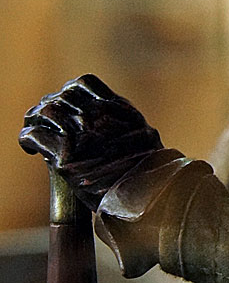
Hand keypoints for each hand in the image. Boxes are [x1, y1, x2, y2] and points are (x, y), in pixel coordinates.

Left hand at [19, 74, 162, 209]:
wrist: (147, 199)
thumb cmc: (147, 173)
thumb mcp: (145, 136)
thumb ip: (125, 119)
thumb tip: (102, 108)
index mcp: (118, 109)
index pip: (83, 84)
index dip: (69, 93)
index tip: (66, 106)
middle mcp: (99, 117)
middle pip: (61, 97)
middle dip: (50, 107)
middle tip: (42, 121)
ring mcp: (81, 136)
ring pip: (46, 111)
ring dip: (36, 120)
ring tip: (36, 130)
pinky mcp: (65, 159)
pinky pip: (35, 135)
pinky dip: (29, 140)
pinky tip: (30, 149)